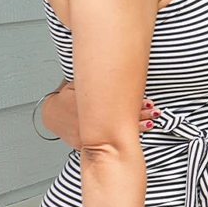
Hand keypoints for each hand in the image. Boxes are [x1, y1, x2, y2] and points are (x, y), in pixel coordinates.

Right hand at [40, 83, 157, 146]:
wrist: (52, 115)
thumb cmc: (68, 96)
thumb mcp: (76, 82)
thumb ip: (91, 77)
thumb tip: (110, 62)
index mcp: (84, 102)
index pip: (114, 103)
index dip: (134, 102)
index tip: (148, 101)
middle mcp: (86, 119)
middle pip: (118, 117)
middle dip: (139, 114)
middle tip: (155, 110)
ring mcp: (85, 134)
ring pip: (114, 132)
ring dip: (135, 127)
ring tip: (151, 122)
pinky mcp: (84, 144)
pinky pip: (105, 143)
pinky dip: (119, 140)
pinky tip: (134, 138)